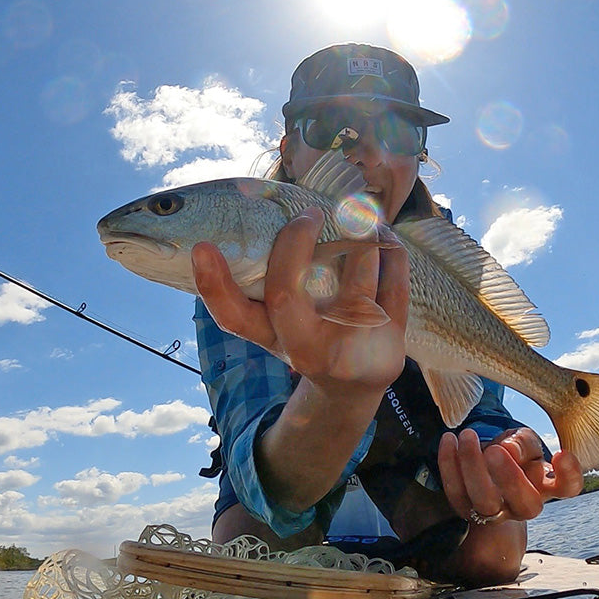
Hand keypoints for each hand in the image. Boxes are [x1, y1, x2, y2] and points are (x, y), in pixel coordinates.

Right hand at [192, 206, 409, 395]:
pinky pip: (395, 280)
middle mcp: (307, 351)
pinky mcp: (391, 341)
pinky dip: (390, 251)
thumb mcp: (272, 322)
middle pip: (285, 293)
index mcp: (274, 340)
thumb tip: (223, 227)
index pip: (234, 318)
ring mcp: (350, 349)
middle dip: (294, 243)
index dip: (212, 285)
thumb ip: (248, 288)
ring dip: (357, 233)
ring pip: (351, 275)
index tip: (203, 246)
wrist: (353, 385)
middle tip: (310, 212)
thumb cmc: (303, 335)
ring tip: (357, 215)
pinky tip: (383, 238)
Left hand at [437, 427, 582, 524]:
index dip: (569, 475)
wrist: (488, 473)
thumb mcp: (524, 441)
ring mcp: (496, 513)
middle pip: (525, 503)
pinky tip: (448, 439)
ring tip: (468, 436)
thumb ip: (523, 443)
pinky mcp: (467, 509)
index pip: (567, 487)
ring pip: (486, 502)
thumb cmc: (514, 454)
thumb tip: (509, 450)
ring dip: (474, 468)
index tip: (560, 454)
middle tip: (495, 449)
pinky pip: (456, 492)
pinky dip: (449, 465)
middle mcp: (525, 505)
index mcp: (547, 486)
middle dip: (510, 477)